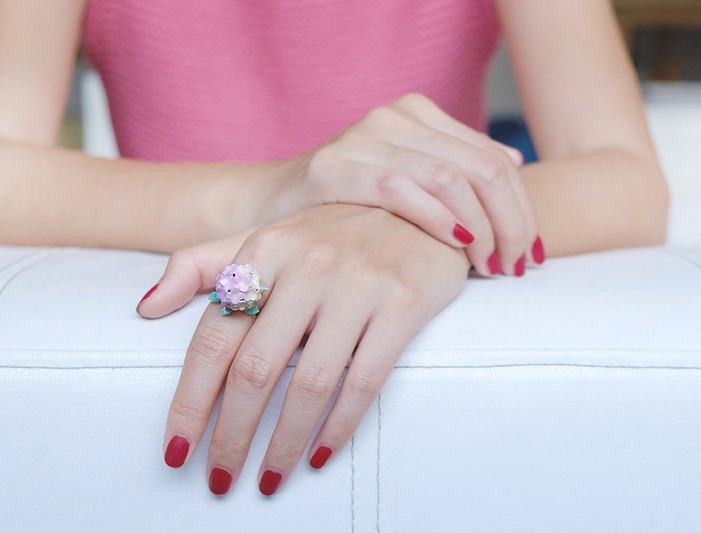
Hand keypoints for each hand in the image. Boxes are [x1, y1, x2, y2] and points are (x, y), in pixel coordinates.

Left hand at [137, 204, 469, 495]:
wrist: (418, 205)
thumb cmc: (331, 232)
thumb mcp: (263, 236)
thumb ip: (200, 265)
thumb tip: (146, 306)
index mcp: (263, 251)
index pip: (213, 338)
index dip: (189, 400)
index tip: (177, 448)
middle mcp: (307, 267)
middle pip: (255, 368)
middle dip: (231, 435)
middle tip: (222, 477)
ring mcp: (357, 284)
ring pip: (309, 383)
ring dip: (284, 442)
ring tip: (269, 479)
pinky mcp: (403, 303)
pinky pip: (365, 378)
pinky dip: (341, 424)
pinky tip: (320, 453)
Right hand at [275, 93, 542, 276]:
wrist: (270, 206)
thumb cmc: (345, 205)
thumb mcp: (406, 179)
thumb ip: (455, 167)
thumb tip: (513, 163)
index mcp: (417, 115)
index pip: (493, 158)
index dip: (521, 207)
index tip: (528, 254)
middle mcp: (393, 117)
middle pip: (480, 168)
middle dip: (510, 222)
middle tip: (515, 266)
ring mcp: (361, 138)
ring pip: (448, 178)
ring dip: (481, 228)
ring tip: (490, 267)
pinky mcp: (331, 167)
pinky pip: (398, 190)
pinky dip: (435, 220)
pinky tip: (456, 248)